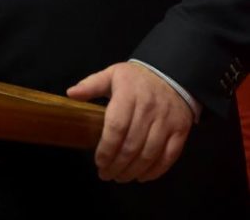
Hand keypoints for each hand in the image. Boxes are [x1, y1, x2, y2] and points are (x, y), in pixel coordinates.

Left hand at [67, 61, 193, 182]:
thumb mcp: (112, 75)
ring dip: (133, 171)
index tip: (98, 162)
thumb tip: (70, 94)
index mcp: (128, 95)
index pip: (116, 127)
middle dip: (117, 165)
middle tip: (106, 175)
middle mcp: (148, 109)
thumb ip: (91, 85)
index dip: (106, 149)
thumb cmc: (135, 78)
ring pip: (149, 154)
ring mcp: (166, 121)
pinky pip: (169, 156)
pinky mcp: (180, 130)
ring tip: (120, 177)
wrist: (170, 73)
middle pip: (132, 145)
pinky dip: (155, 171)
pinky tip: (141, 176)